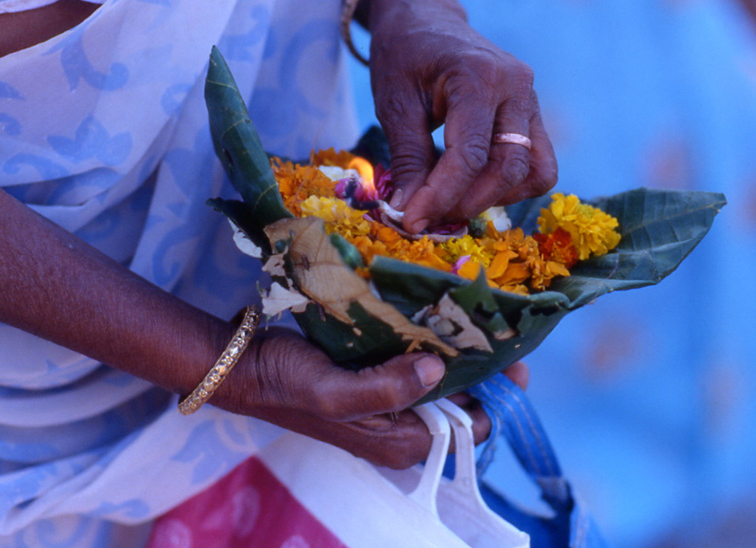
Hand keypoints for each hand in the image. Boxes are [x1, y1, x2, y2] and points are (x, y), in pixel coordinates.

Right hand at [219, 327, 523, 468]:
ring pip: (442, 380)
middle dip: (483, 370)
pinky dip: (432, 343)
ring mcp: (390, 401)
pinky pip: (418, 363)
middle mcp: (401, 427)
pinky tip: (440, 314)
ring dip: (460, 352)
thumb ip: (388, 388)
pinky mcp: (377, 376)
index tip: (511, 359)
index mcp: (400, 442)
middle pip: (462, 403)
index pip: (471, 430)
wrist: (245, 365)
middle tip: (497, 328)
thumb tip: (442, 370)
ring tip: (476, 316)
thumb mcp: (335, 393)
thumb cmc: (286, 383)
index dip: (496, 397)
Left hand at [367, 0, 557, 233]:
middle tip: (430, 216)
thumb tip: (410, 212)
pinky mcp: (532, 113)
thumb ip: (408, 159)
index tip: (413, 221)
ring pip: (534, 170)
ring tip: (452, 200)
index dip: (442, 195)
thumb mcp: (394, 105)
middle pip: (510, 167)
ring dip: (495, 198)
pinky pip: (536, 162)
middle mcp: (517, 86)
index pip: (470, 154)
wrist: (424, 19)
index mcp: (479, 75)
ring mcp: (531, 99)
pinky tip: (472, 186)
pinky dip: (509, 185)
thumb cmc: (404, 55)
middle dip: (468, 201)